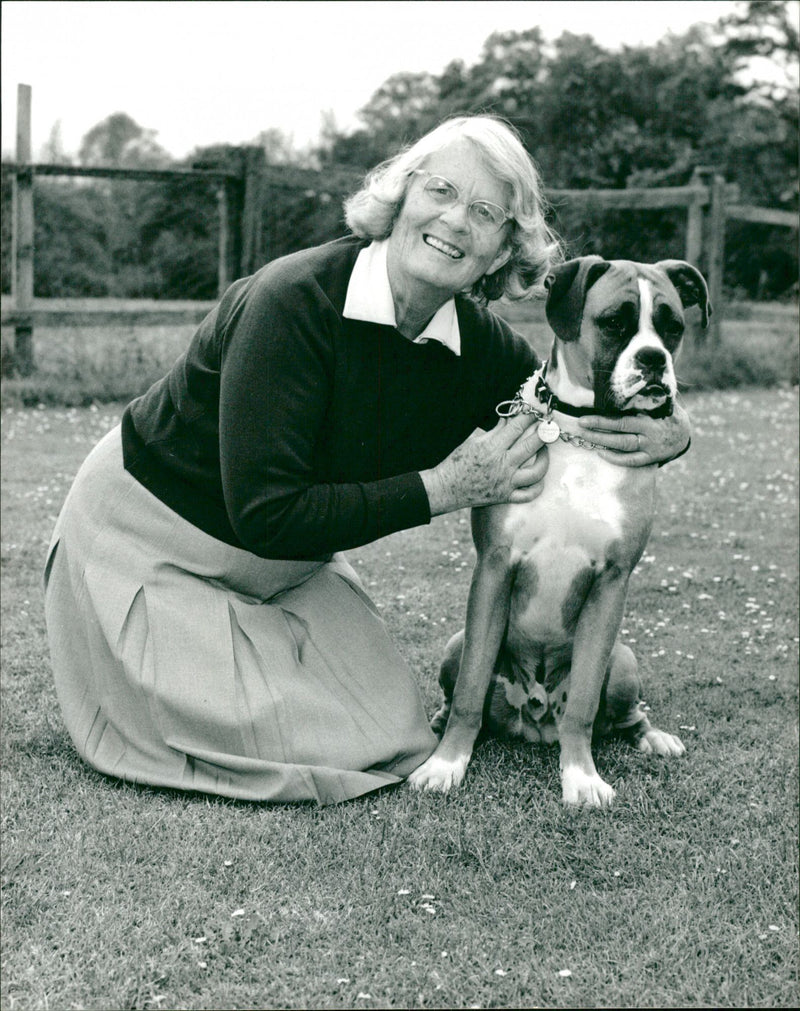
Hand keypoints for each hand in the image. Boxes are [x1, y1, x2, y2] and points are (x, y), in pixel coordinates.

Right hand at [421, 414, 548, 515]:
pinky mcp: (506, 496)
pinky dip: (538, 486)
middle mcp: (502, 465)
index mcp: (492, 447)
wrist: (446, 489)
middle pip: (532, 445)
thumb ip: (494, 431)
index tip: (538, 410)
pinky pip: (530, 494)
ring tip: (544, 450)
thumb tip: (508, 419)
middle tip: (549, 426)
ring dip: (544, 458)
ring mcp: (506, 482)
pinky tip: (539, 477)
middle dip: (544, 433)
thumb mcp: (473, 441)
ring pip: (537, 471)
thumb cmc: (456, 463)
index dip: (530, 416)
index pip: (517, 427)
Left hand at [577, 402, 691, 466]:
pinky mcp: (650, 458)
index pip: (624, 416)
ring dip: (603, 441)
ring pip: (623, 445)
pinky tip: (601, 453)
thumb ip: (644, 395)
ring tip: (586, 436)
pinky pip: (631, 460)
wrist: (684, 434)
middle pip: (621, 429)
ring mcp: (649, 447)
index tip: (586, 415)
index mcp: (651, 415)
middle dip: (600, 427)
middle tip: (581, 424)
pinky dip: (615, 458)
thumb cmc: (666, 413)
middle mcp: (650, 432)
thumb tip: (627, 381)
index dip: (604, 418)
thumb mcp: (660, 401)